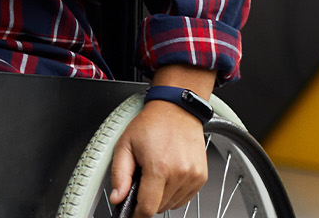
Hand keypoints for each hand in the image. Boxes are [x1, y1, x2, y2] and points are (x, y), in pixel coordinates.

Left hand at [108, 101, 207, 215]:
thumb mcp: (124, 145)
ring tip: (155, 173)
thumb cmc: (151, 124)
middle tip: (141, 179)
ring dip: (161, 196)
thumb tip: (117, 197)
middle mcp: (180, 174)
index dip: (137, 213)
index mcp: (159, 167)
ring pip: (172, 204)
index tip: (131, 210)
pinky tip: (167, 175)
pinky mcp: (201, 177)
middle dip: (147, 199)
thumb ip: (119, 175)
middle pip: (160, 207)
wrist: (176, 110)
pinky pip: (184, 197)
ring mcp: (193, 177)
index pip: (149, 208)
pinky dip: (173, 192)